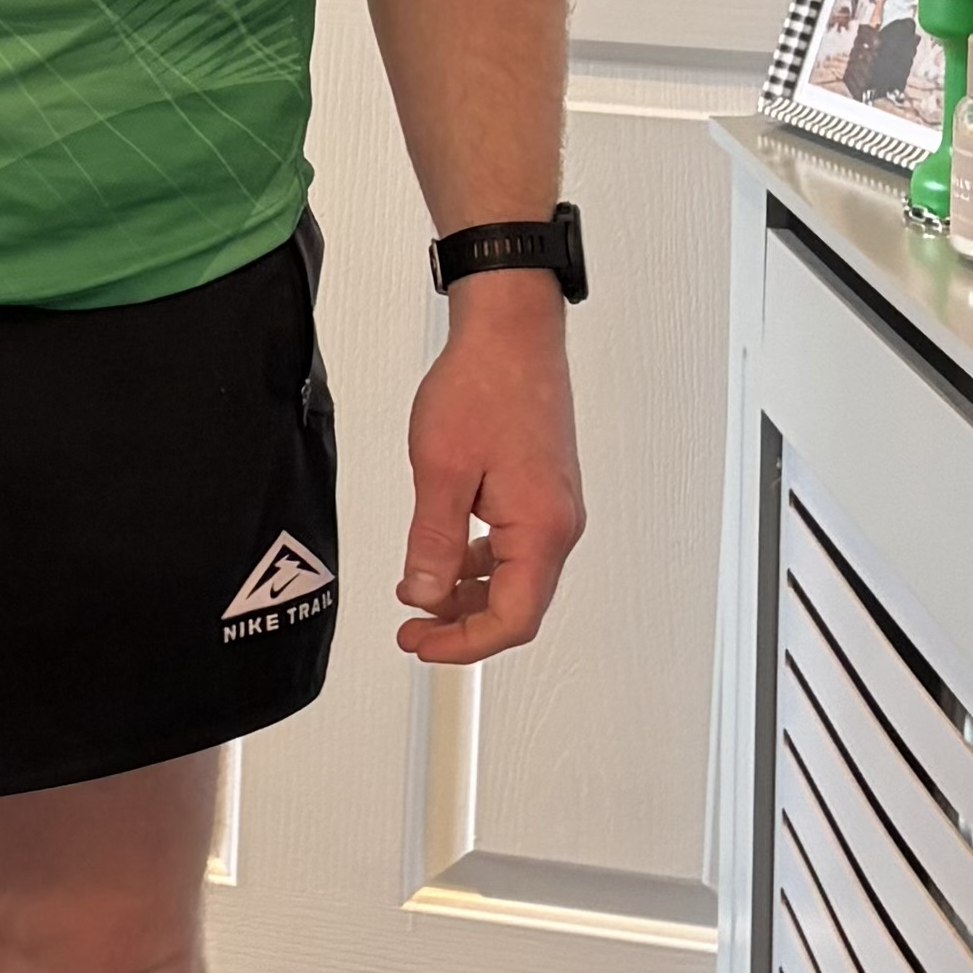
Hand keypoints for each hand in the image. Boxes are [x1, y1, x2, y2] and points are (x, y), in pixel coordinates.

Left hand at [396, 272, 583, 662]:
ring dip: (468, 593)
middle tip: (413, 628)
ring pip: (515, 577)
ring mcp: (553, 506)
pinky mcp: (542, 488)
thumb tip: (425, 595)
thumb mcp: (441, 468)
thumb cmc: (485, 382)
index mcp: (541, 528)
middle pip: (517, 605)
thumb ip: (434, 541)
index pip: (512, 619)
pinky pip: (514, 545)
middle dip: (462, 623)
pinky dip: (478, 560)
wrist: (510, 327)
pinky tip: (447, 553)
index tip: (420, 643)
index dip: (462, 644)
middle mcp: (558, 524)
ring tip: (421, 593)